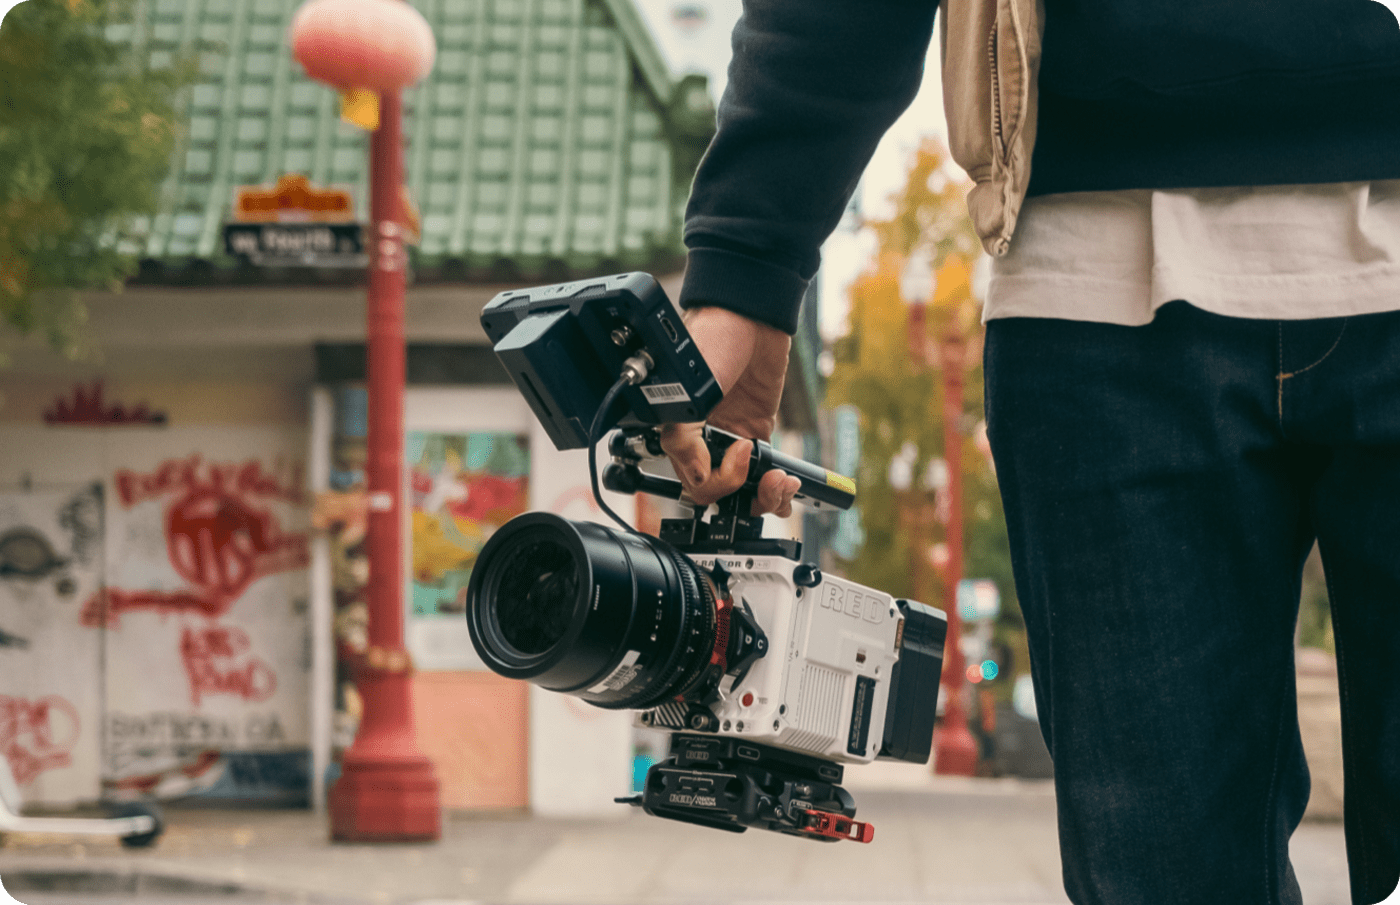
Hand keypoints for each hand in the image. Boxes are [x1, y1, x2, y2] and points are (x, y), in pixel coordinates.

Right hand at [659, 306, 802, 516]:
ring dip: (763, 498)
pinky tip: (786, 481)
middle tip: (756, 467)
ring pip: (743, 490)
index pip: (691, 482)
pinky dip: (777, 487)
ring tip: (781, 485)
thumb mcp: (689, 391)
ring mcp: (731, 437)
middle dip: (740, 493)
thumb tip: (696, 476)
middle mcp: (702, 440)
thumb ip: (682, 439)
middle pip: (718, 493)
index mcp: (678, 433)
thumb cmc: (712, 339)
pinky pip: (764, 473)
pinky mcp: (757, 430)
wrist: (750, 315)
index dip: (715, 481)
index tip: (735, 454)